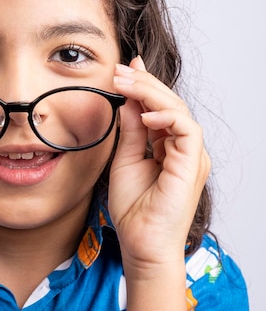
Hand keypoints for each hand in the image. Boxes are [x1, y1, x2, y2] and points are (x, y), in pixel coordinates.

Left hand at [109, 57, 210, 272]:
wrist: (141, 241)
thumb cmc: (134, 208)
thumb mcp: (125, 159)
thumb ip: (130, 131)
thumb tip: (127, 101)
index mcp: (168, 146)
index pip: (159, 107)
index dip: (143, 85)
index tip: (123, 68)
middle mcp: (182, 147)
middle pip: (169, 103)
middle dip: (143, 82)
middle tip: (119, 70)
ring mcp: (190, 155)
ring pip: (178, 109)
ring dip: (150, 92)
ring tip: (124, 83)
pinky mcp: (191, 163)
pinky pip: (186, 128)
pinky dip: (165, 116)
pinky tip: (143, 114)